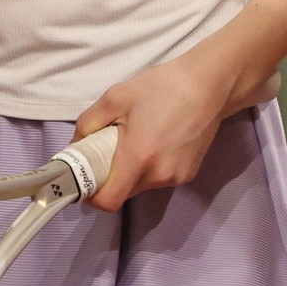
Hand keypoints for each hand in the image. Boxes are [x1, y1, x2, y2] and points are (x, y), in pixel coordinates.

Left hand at [72, 45, 254, 214]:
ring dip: (133, 172)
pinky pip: (160, 179)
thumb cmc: (162, 87)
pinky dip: (151, 168)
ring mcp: (177, 177)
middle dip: (112, 177)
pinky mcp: (189, 174)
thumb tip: (76, 143)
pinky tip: (158, 142)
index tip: (86, 181)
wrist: (209, 84)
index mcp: (138, 158)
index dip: (92, 197)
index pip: (109, 201)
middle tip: (110, 150)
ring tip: (138, 140)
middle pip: (124, 192)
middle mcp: (158, 175)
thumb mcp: (116, 97)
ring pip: (142, 186)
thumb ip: (89, 122)